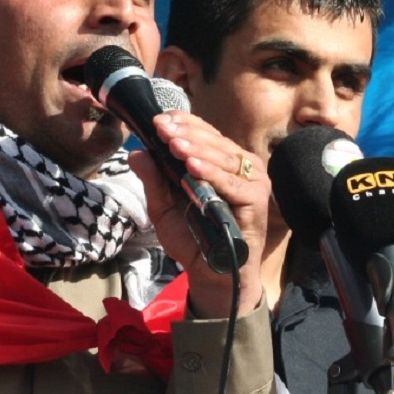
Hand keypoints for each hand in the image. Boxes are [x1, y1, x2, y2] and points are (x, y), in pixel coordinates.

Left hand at [128, 110, 267, 318]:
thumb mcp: (164, 208)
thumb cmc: (193, 239)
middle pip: (214, 140)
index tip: (157, 120)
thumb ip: (153, 180)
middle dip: (186, 133)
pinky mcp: (256, 200)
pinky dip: (212, 174)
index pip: (204, 132)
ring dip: (197, 148)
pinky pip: (232, 184)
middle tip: (161, 128)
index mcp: (220, 162)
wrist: (212, 274)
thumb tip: (136, 152)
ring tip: (173, 144)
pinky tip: (192, 167)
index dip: (182, 123)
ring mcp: (251, 181)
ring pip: (224, 157)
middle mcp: (239, 166)